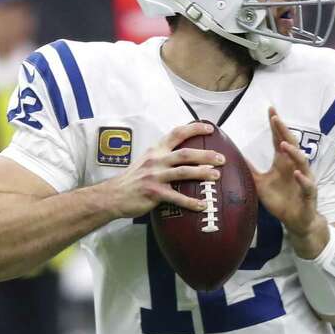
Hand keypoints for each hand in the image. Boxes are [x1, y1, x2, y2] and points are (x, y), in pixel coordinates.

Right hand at [102, 122, 223, 217]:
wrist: (112, 195)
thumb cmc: (133, 180)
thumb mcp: (146, 161)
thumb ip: (163, 156)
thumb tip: (186, 155)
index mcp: (156, 151)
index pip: (176, 133)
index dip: (194, 129)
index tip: (210, 128)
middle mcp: (156, 160)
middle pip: (185, 154)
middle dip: (206, 155)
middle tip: (221, 158)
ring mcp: (154, 176)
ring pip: (183, 172)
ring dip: (202, 173)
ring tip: (216, 176)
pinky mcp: (154, 192)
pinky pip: (176, 197)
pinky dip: (190, 202)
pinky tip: (202, 205)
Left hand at [251, 107, 328, 256]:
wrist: (296, 220)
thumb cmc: (280, 200)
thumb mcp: (260, 183)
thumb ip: (250, 169)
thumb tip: (232, 157)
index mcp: (283, 163)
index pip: (280, 140)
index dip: (276, 126)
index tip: (270, 110)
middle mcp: (295, 167)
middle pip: (291, 145)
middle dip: (284, 131)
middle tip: (276, 118)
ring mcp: (304, 179)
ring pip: (301, 162)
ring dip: (293, 152)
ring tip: (284, 144)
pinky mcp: (309, 193)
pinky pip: (307, 184)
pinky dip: (302, 178)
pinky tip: (296, 172)